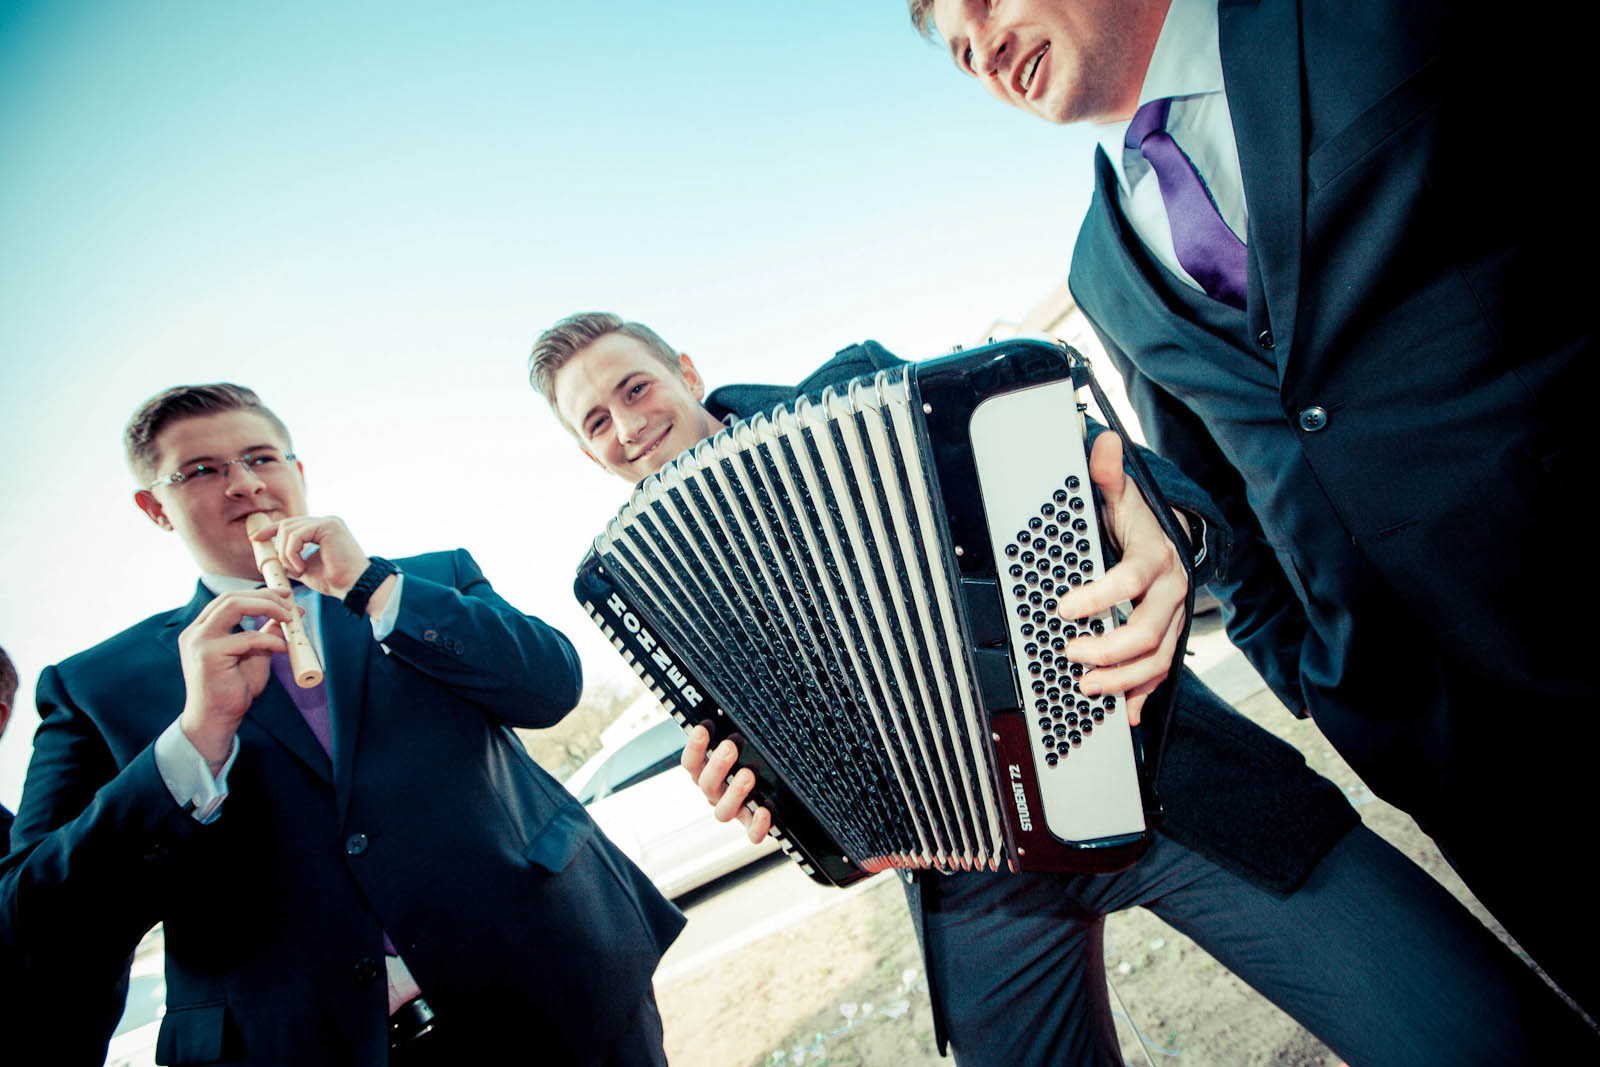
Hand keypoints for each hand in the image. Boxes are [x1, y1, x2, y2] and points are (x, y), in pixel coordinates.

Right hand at [177, 588, 294, 769]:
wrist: (217, 719)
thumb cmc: (234, 689)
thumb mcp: (255, 655)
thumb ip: (266, 633)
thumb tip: (289, 614)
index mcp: (202, 629)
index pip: (229, 599)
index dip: (259, 593)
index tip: (284, 595)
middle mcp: (196, 631)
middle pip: (230, 597)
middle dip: (264, 596)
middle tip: (290, 603)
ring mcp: (199, 641)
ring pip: (233, 606)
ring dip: (267, 607)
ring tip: (289, 618)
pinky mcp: (208, 655)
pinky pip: (246, 638)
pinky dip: (269, 639)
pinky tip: (283, 647)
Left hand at [251, 515, 388, 609]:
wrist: (355, 587)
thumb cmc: (336, 581)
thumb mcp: (307, 570)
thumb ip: (292, 560)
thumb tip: (275, 559)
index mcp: (322, 529)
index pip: (291, 524)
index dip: (271, 529)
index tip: (256, 539)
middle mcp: (326, 522)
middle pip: (286, 524)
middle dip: (277, 546)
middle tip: (284, 567)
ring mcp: (328, 522)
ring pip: (288, 530)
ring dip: (286, 555)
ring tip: (297, 571)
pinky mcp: (328, 526)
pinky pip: (296, 536)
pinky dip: (292, 554)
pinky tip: (301, 568)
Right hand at [681, 725, 772, 843]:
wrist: (771, 786)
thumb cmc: (750, 752)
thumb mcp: (739, 734)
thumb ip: (731, 721)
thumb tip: (731, 696)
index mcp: (705, 770)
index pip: (691, 761)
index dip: (694, 747)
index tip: (703, 728)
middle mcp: (715, 792)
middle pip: (706, 784)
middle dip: (717, 764)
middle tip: (730, 746)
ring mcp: (732, 809)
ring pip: (722, 811)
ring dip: (734, 793)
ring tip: (748, 774)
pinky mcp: (752, 824)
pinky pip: (751, 832)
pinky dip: (757, 826)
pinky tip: (765, 810)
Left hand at [1053, 433, 1188, 724]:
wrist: (1171, 542)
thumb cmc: (1138, 524)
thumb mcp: (1122, 497)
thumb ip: (1108, 475)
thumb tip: (1103, 443)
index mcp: (1155, 559)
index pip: (1131, 580)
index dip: (1099, 596)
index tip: (1064, 607)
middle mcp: (1170, 593)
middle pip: (1148, 631)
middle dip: (1109, 649)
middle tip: (1071, 653)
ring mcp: (1172, 620)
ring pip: (1157, 659)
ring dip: (1123, 679)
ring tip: (1086, 687)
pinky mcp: (1168, 640)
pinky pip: (1162, 674)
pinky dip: (1143, 696)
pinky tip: (1124, 712)